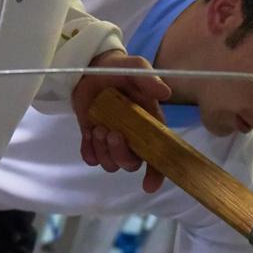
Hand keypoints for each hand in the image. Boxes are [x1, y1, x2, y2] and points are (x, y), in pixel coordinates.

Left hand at [72, 49, 170, 188]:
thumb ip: (148, 79)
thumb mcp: (134, 67)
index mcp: (150, 125)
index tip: (149, 185)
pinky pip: (91, 158)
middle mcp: (133, 138)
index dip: (157, 173)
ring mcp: (112, 140)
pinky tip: (87, 133)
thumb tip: (165, 93)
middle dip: (120, 154)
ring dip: (103, 151)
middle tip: (111, 133)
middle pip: (131, 163)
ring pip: (111, 164)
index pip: (159, 155)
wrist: (90, 67)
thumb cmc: (118, 68)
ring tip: (97, 129)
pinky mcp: (93, 139)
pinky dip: (88, 151)